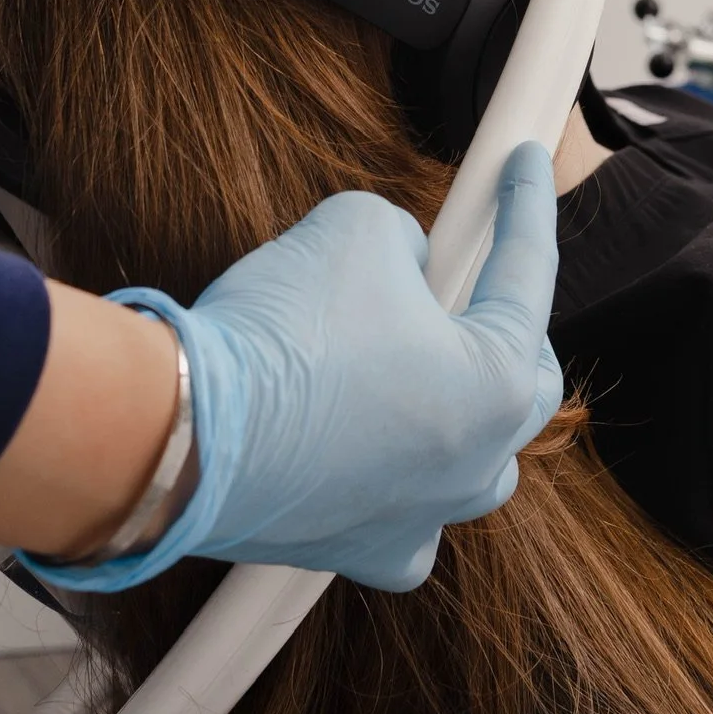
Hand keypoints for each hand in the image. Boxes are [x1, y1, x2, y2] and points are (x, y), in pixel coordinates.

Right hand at [29, 143, 563, 592]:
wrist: (183, 428)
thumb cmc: (281, 331)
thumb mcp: (361, 227)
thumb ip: (407, 240)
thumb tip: (407, 263)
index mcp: (497, 387)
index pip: (529, 276)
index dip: (527, 203)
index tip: (524, 164)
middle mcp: (474, 467)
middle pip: (523, 382)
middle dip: (507, 319)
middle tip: (478, 270)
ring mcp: (418, 519)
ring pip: (475, 459)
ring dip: (460, 403)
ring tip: (426, 353)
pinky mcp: (356, 549)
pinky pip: (406, 514)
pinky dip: (402, 476)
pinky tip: (378, 440)